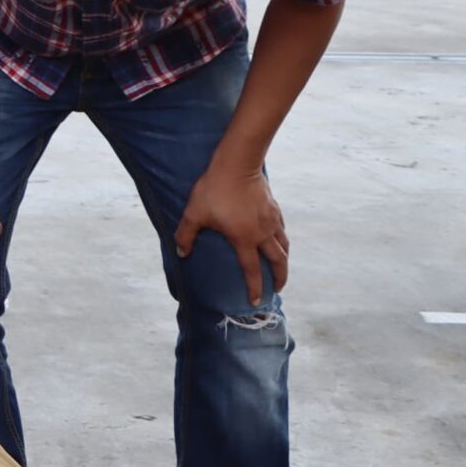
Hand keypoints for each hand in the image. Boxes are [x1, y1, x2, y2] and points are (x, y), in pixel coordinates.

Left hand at [175, 159, 288, 307]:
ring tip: (281, 266)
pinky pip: (281, 228)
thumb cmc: (214, 189)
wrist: (238, 164)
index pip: (252, 271)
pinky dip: (282, 238)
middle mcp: (263, 233)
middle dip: (280, 278)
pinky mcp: (274, 207)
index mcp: (245, 239)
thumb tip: (181, 253)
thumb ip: (186, 235)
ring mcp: (271, 219)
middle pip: (278, 261)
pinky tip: (277, 237)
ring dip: (284, 259)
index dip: (254, 288)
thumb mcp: (194, 213)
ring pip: (284, 245)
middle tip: (278, 288)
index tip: (256, 301)